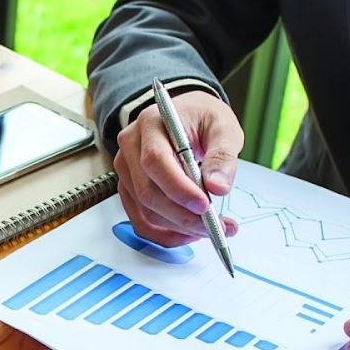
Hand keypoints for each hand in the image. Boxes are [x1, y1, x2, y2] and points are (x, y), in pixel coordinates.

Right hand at [113, 90, 241, 247]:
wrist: (186, 116)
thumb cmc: (201, 118)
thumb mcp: (223, 126)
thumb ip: (222, 155)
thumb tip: (218, 187)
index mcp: (151, 124)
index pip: (155, 160)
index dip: (179, 188)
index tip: (205, 206)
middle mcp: (131, 146)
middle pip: (148, 191)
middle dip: (183, 215)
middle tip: (216, 226)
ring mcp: (126, 169)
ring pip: (145, 210)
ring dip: (179, 227)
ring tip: (212, 228)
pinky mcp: (129, 188)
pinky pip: (141, 220)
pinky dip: (166, 233)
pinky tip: (189, 233)